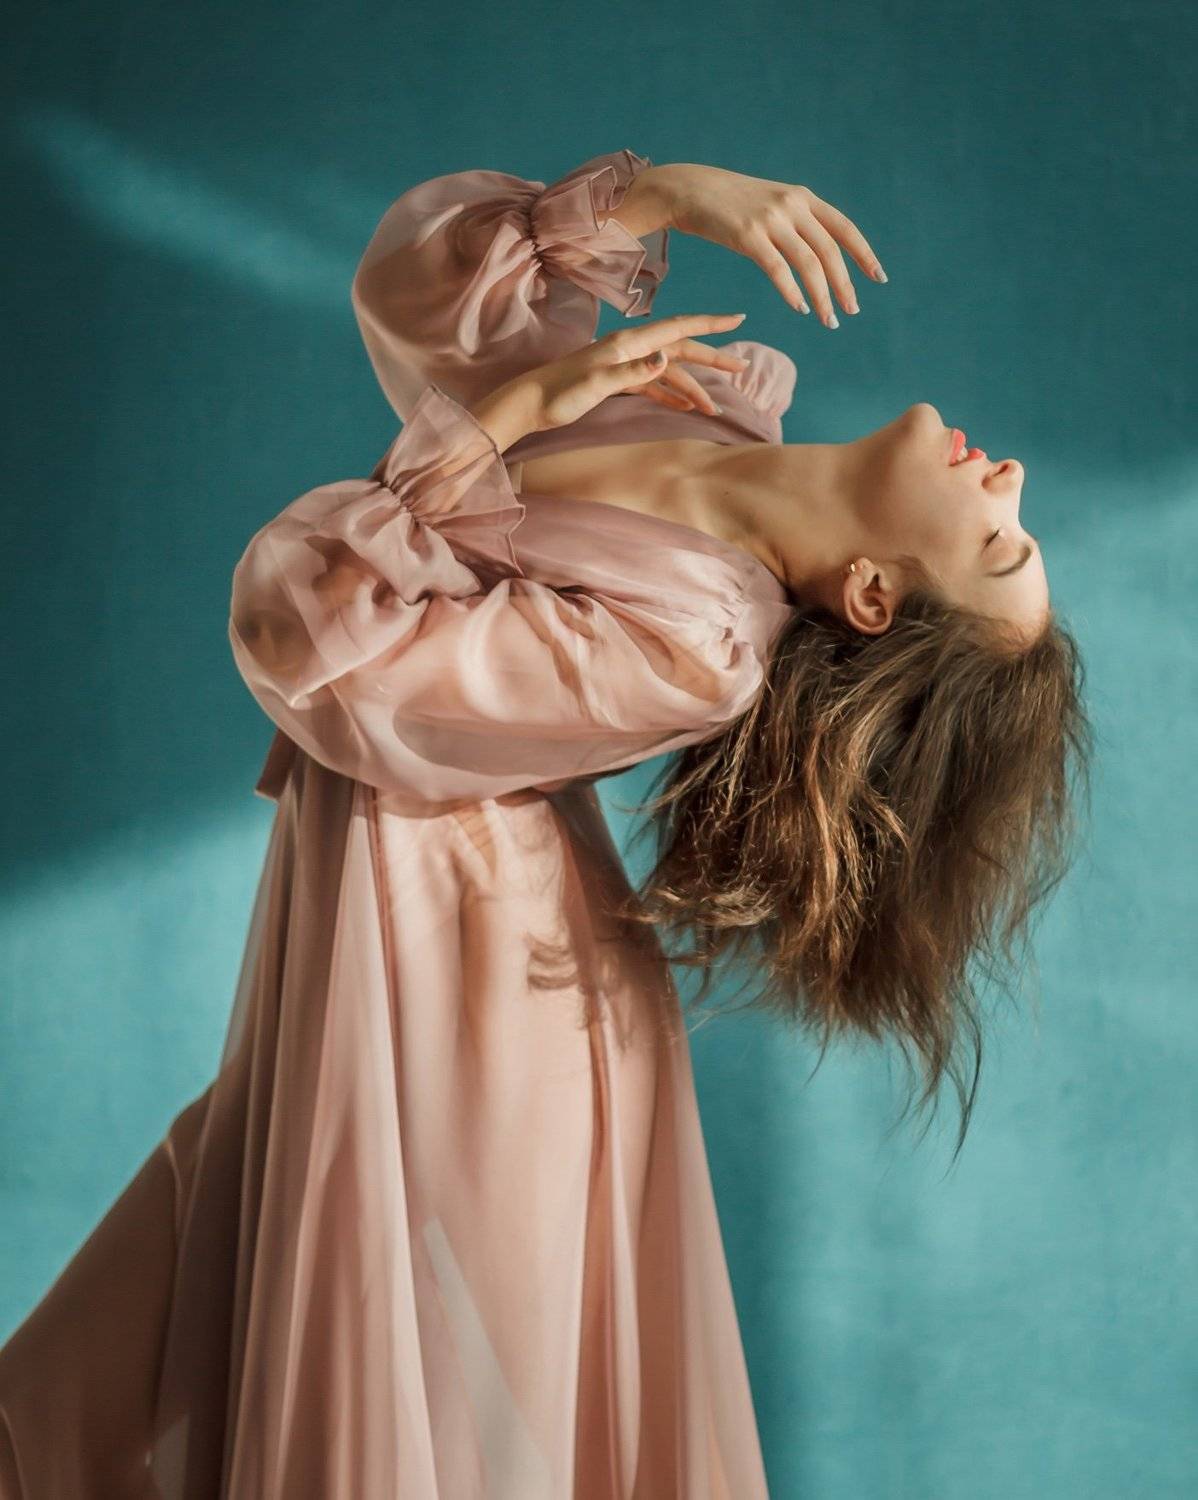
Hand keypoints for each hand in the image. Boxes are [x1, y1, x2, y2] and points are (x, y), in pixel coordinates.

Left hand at [503, 313, 753, 435]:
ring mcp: (624, 364)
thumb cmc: (559, 394)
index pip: (678, 328)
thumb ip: (633, 371)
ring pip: (670, 372)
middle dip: (713, 358)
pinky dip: (672, 395)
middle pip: (681, 349)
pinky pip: (653, 385)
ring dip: (693, 388)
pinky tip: (686, 407)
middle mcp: (630, 348)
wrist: (529, 403)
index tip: (738, 318)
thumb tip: (666, 359)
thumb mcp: (597, 383)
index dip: (710, 324)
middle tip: (743, 368)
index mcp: (629, 342)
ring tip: (716, 408)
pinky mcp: (617, 381)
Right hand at [654, 162, 886, 326]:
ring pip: (809, 263)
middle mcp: (792, 205)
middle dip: (845, 284)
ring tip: (829, 320)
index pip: (844, 228)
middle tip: (852, 311)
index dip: (863, 254)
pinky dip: (793, 292)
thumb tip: (817, 252)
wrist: (691, 190)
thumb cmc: (731, 205)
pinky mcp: (748, 235)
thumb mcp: (771, 204)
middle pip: (830, 251)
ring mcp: (771, 219)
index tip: (878, 277)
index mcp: (803, 198)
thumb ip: (795, 221)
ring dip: (822, 296)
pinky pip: (778, 269)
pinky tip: (800, 308)